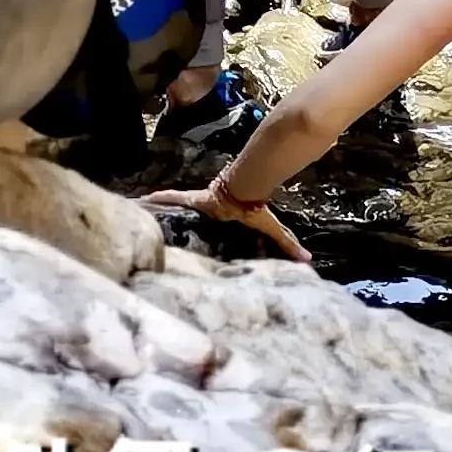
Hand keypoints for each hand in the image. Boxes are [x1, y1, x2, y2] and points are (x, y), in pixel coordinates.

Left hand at [144, 183, 311, 266]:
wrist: (244, 192)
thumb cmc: (254, 209)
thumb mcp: (270, 229)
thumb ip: (287, 243)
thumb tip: (308, 260)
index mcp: (221, 216)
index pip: (209, 221)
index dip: (199, 225)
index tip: (187, 235)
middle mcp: (207, 209)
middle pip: (188, 214)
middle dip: (175, 218)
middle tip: (158, 226)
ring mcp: (199, 203)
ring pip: (177, 205)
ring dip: (162, 207)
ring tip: (144, 210)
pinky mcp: (192, 198)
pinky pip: (172, 197)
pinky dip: (159, 198)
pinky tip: (143, 198)